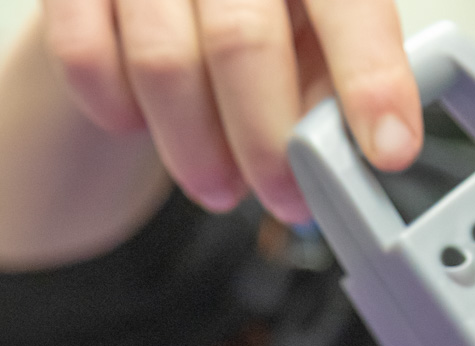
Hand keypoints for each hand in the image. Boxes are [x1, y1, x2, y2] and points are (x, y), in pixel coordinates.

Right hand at [40, 0, 422, 223]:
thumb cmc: (249, 11)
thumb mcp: (308, 36)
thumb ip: (332, 81)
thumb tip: (355, 150)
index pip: (350, 6)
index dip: (371, 80)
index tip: (388, 150)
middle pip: (244, 43)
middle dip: (266, 144)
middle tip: (282, 197)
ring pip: (163, 62)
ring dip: (194, 150)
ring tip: (216, 184)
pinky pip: (86, 57)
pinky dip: (118, 110)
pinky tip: (141, 123)